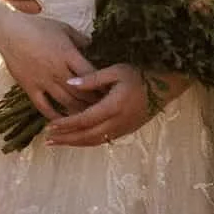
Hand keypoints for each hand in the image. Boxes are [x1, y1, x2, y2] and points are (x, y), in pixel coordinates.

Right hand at [0, 10, 96, 120]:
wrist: (9, 32)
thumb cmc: (38, 27)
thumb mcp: (64, 28)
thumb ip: (80, 39)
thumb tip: (93, 46)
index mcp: (68, 54)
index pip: (90, 74)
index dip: (101, 84)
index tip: (110, 90)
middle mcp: (57, 70)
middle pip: (81, 92)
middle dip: (94, 101)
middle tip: (104, 108)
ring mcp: (43, 81)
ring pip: (65, 102)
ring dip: (78, 110)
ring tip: (89, 116)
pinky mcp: (30, 88)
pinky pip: (44, 107)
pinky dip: (54, 116)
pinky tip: (63, 122)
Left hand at [44, 66, 190, 147]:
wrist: (165, 86)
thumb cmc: (140, 74)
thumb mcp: (116, 70)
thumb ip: (92, 79)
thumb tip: (69, 82)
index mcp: (113, 107)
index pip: (83, 120)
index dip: (66, 125)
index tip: (50, 126)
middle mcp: (117, 122)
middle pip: (86, 136)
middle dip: (66, 139)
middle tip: (48, 140)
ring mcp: (123, 129)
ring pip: (95, 141)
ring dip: (75, 143)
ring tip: (59, 142)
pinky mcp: (127, 131)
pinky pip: (104, 140)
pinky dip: (88, 141)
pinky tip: (78, 139)